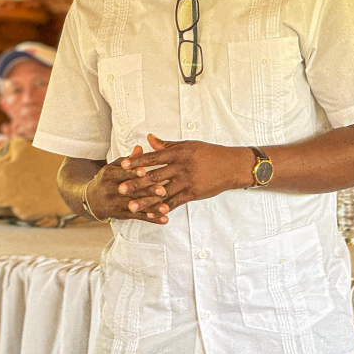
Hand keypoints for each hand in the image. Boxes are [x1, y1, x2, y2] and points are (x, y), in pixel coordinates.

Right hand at [85, 146, 169, 222]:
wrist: (92, 200)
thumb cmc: (107, 179)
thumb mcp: (113, 166)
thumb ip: (128, 160)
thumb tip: (140, 148)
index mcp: (108, 175)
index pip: (122, 174)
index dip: (133, 173)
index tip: (145, 172)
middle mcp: (111, 191)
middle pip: (131, 191)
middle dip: (147, 191)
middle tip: (163, 190)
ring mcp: (116, 204)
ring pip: (136, 206)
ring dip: (152, 208)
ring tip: (165, 208)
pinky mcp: (122, 215)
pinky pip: (138, 217)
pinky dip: (151, 218)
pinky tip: (164, 219)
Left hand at [118, 134, 252, 215]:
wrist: (231, 166)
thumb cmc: (210, 153)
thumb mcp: (189, 145)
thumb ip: (167, 144)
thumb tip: (149, 139)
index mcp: (178, 153)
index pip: (154, 157)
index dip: (137, 161)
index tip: (123, 164)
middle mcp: (181, 168)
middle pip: (155, 176)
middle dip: (136, 183)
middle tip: (121, 189)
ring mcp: (186, 182)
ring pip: (162, 192)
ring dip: (146, 200)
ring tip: (131, 206)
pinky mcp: (192, 194)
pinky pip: (175, 202)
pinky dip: (163, 209)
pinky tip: (152, 214)